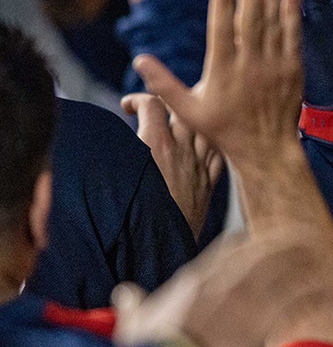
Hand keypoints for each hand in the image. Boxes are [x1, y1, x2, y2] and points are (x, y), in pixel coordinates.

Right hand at [112, 231, 320, 346]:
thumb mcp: (134, 324)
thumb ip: (134, 305)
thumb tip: (125, 292)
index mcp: (194, 281)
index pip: (227, 251)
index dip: (249, 244)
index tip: (262, 240)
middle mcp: (223, 285)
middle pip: (260, 255)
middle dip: (282, 246)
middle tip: (302, 237)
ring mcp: (242, 305)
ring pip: (279, 274)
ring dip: (300, 264)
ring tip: (318, 256)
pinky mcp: (258, 327)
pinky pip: (290, 305)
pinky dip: (307, 295)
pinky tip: (322, 291)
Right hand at [121, 92, 222, 239]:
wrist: (160, 247)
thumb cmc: (134, 216)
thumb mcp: (117, 176)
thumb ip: (116, 151)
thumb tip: (101, 136)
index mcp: (157, 145)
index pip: (152, 104)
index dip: (137, 99)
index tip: (127, 106)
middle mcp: (183, 151)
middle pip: (184, 110)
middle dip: (170, 104)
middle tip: (158, 110)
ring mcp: (199, 166)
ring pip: (205, 129)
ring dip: (193, 122)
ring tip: (180, 124)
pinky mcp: (208, 184)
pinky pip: (217, 154)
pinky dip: (210, 145)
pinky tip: (201, 146)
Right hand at [132, 0, 302, 169]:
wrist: (266, 148)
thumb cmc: (224, 129)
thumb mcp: (187, 110)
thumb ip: (163, 83)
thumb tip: (138, 59)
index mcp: (222, 72)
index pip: (221, 31)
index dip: (222, 3)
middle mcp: (250, 67)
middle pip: (251, 21)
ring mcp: (274, 67)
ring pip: (273, 23)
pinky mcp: (293, 70)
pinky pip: (293, 36)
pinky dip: (293, 12)